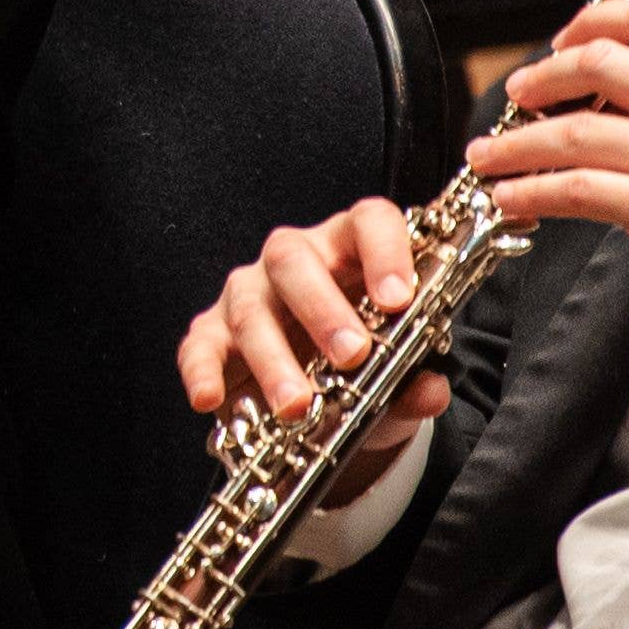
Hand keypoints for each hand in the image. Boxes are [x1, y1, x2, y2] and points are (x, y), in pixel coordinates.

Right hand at [181, 200, 446, 506]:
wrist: (321, 405)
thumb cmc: (365, 368)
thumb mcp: (397, 380)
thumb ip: (413, 384)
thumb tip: (429, 392)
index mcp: (350, 251)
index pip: (369, 222)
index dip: (385, 252)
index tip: (399, 299)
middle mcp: (295, 260)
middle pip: (294, 258)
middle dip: (322, 308)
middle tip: (351, 356)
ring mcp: (248, 293)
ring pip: (250, 308)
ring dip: (273, 358)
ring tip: (297, 406)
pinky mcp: (212, 332)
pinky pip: (199, 345)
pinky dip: (202, 371)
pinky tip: (208, 398)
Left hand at [468, 0, 628, 316]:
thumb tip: (606, 75)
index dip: (592, 20)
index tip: (560, 41)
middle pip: (601, 62)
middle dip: (542, 76)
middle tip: (517, 94)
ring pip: (574, 129)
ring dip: (517, 142)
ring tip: (488, 154)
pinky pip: (573, 187)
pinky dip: (529, 190)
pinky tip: (509, 195)